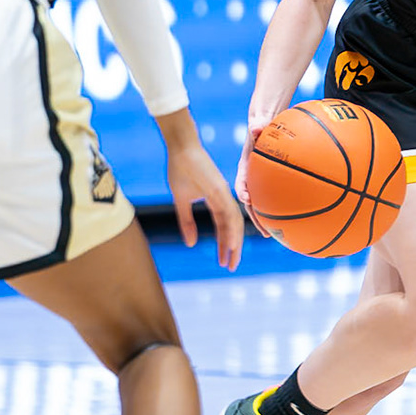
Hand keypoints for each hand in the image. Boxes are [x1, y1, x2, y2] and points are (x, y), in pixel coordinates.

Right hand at [166, 137, 244, 269]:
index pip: (225, 226)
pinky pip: (228, 212)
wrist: (180, 147)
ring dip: (234, 242)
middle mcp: (224, 198)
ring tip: (232, 260)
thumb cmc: (181, 169)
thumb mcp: (182, 200)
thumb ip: (186, 222)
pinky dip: (231, 229)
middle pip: (234, 227)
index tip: (223, 260)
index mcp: (217, 200)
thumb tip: (191, 244)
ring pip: (234, 222)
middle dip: (234, 248)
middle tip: (231, 267)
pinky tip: (231, 243)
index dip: (225, 243)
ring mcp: (223, 193)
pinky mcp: (219, 188)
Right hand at [235, 108, 274, 236]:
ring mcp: (260, 181)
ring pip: (262, 203)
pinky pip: (276, 196)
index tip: (247, 200)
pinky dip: (282, 207)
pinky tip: (294, 218)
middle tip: (264, 231)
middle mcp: (251, 177)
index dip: (243, 191)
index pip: (241, 181)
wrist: (265, 124)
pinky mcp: (270, 183)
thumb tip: (256, 127)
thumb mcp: (259, 123)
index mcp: (245, 166)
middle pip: (251, 200)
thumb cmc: (261, 123)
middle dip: (256, 217)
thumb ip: (257, 126)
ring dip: (266, 218)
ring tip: (274, 234)